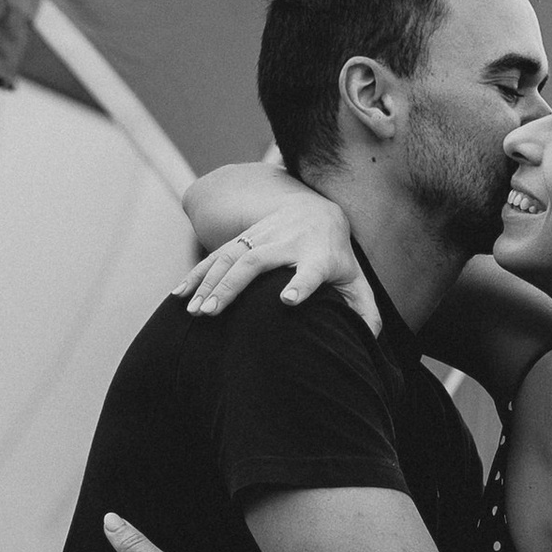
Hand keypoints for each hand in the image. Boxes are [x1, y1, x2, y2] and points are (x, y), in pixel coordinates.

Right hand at [186, 186, 380, 337]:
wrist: (318, 211)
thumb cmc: (338, 258)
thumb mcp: (355, 281)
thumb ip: (364, 310)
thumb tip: (370, 340)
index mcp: (320, 257)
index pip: (313, 270)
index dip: (302, 284)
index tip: (290, 300)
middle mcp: (289, 243)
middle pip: (259, 263)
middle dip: (235, 287)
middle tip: (215, 314)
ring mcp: (264, 237)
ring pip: (233, 257)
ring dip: (211, 284)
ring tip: (196, 312)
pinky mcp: (245, 238)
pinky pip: (217, 254)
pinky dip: (197, 274)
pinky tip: (180, 294)